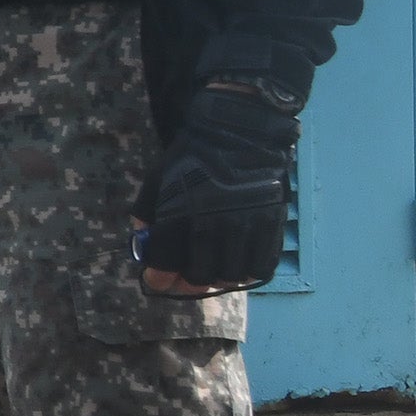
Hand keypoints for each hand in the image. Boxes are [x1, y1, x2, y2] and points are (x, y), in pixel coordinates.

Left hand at [135, 78, 300, 293]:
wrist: (237, 132)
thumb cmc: (191, 157)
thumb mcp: (158, 181)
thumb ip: (148, 216)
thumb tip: (144, 249)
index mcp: (181, 214)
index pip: (166, 263)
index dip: (158, 279)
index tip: (155, 281)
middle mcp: (214, 225)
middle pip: (201, 276)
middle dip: (187, 282)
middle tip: (183, 279)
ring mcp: (246, 227)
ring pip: (232, 276)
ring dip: (218, 279)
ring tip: (211, 271)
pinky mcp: (271, 226)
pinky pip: (261, 267)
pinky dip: (247, 273)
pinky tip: (237, 264)